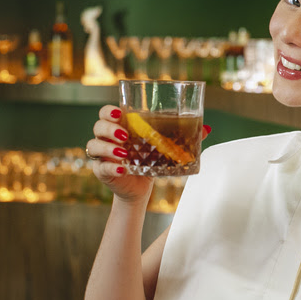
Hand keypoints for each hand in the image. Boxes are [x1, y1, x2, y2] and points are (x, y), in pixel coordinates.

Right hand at [86, 105, 211, 202]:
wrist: (141, 188)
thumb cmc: (150, 162)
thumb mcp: (165, 148)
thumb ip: (183, 137)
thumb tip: (207, 128)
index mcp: (121, 127)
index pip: (107, 112)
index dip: (109, 111)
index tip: (120, 112)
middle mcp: (108, 139)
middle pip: (98, 126)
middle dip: (108, 128)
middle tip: (124, 134)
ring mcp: (103, 156)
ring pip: (93, 145)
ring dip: (107, 147)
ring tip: (124, 152)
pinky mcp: (103, 172)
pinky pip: (100, 168)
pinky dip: (110, 168)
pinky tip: (122, 169)